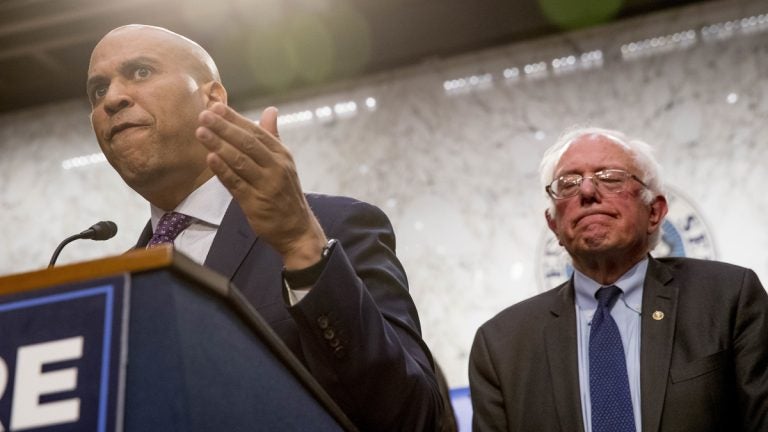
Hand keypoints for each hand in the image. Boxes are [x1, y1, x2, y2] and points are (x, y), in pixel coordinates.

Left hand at [196, 102, 326, 268]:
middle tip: (204, 115)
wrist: (296, 228)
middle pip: (247, 143)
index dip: (235, 119)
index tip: (216, 107)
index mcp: (281, 154)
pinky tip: (210, 159)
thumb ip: (273, 136)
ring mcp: (266, 185)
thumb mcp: (284, 162)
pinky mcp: (255, 203)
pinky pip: (236, 183)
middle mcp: (276, 167)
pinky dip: (223, 170)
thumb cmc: (285, 192)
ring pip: (240, 161)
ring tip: (201, 132)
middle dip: (224, 127)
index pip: (256, 131)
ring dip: (219, 145)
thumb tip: (270, 110)